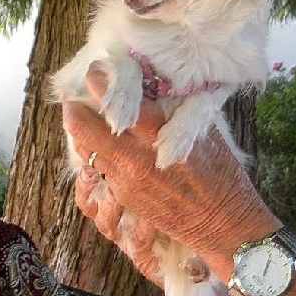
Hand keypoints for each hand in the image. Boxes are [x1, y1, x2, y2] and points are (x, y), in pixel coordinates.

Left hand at [62, 63, 280, 281]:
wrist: (221, 225)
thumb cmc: (221, 174)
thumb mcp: (206, 132)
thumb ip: (176, 109)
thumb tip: (151, 85)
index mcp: (161, 137)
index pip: (120, 103)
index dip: (101, 83)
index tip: (95, 70)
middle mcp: (136, 159)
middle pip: (84, 127)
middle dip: (74, 106)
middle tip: (76, 94)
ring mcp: (125, 181)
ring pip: (85, 147)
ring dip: (82, 129)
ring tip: (87, 114)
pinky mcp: (122, 197)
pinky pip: (98, 167)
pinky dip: (96, 151)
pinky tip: (107, 143)